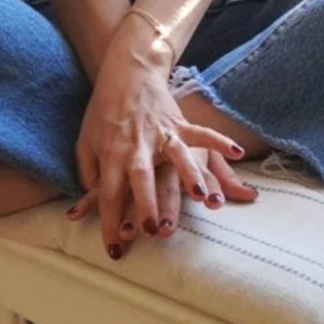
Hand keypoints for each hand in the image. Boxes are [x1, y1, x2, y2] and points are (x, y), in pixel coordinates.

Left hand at [68, 28, 251, 257]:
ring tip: (201, 197)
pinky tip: (237, 152)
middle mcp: (136, 145)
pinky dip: (219, 141)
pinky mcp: (178, 122)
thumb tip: (92, 202)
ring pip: (175, 155)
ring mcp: (160, 132)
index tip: (115, 251)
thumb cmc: (102, 112)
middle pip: (141, 177)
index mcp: (111, 153)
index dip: (109, 223)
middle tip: (154, 230)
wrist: (125, 73)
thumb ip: (88, 174)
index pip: (107, 194)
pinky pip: (200, 133)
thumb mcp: (85, 142)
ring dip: (188, 175)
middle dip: (147, 204)